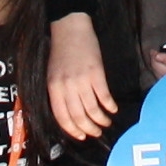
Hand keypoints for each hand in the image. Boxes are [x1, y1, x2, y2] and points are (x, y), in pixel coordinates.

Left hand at [46, 12, 117, 140]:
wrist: (70, 29)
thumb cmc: (61, 52)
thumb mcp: (53, 75)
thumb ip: (58, 93)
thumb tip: (70, 114)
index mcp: (54, 88)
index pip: (62, 117)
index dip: (73, 130)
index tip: (81, 137)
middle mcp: (66, 87)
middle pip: (78, 117)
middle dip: (89, 129)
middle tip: (96, 133)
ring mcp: (82, 81)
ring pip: (92, 110)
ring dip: (101, 120)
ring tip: (106, 123)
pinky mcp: (96, 74)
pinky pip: (104, 97)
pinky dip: (110, 106)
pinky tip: (113, 109)